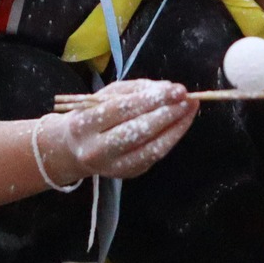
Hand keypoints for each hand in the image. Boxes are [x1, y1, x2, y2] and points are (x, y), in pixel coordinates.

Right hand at [33, 80, 197, 184]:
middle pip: (137, 131)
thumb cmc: (92, 115)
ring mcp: (113, 167)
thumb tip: (168, 89)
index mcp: (83, 125)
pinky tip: (182, 123)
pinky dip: (171, 138)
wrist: (74, 149)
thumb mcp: (105, 96)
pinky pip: (154, 155)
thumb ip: (135, 90)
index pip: (121, 109)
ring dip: (175, 127)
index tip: (176, 89)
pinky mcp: (128, 173)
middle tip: (188, 99)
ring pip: (150, 148)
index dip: (151, 99)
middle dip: (167, 114)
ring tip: (189, 109)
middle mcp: (96, 150)